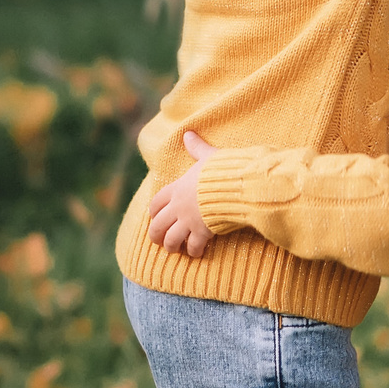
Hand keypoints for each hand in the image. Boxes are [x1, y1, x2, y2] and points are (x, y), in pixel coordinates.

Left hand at [146, 130, 217, 256]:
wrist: (235, 185)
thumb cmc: (221, 170)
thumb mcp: (207, 157)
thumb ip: (196, 148)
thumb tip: (188, 134)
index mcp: (177, 189)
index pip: (156, 204)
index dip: (153, 212)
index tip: (154, 217)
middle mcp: (178, 207)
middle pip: (158, 226)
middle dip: (156, 235)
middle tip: (159, 240)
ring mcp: (189, 221)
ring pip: (171, 240)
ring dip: (172, 246)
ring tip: (176, 249)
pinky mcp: (202, 232)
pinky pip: (194, 247)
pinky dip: (195, 251)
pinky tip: (198, 253)